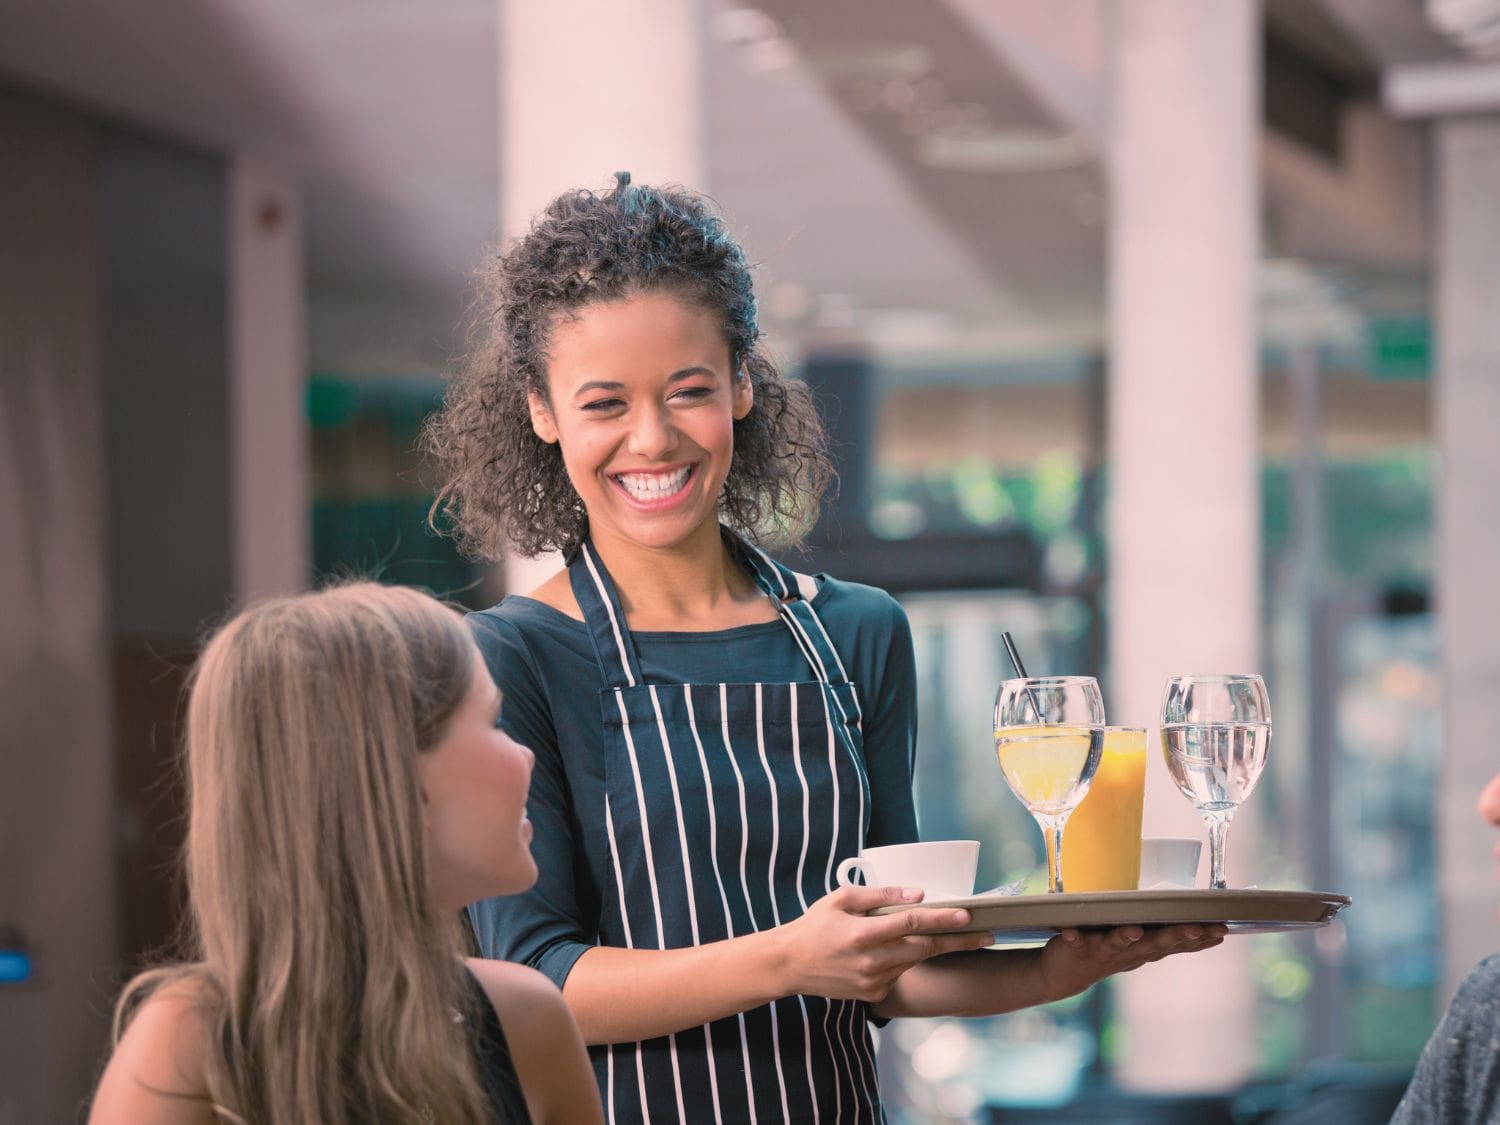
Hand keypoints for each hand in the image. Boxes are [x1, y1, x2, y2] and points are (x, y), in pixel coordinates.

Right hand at [773, 885, 993, 1002]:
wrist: (790, 964)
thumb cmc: (815, 925)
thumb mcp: (841, 899)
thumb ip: (879, 896)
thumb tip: (916, 894)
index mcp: (862, 934)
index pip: (912, 923)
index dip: (942, 918)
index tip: (967, 915)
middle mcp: (870, 961)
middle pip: (925, 949)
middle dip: (958, 941)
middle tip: (986, 934)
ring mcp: (873, 982)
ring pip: (914, 962)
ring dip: (934, 948)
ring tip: (957, 936)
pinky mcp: (873, 994)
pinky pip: (900, 973)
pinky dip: (907, 960)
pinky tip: (903, 950)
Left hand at [1038, 922, 1226, 1002]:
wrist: (1065, 975)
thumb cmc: (1109, 952)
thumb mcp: (1141, 945)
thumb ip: (1166, 936)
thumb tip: (1201, 925)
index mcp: (1146, 949)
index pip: (1177, 943)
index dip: (1200, 939)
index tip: (1222, 929)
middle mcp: (1129, 953)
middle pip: (1155, 944)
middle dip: (1176, 936)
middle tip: (1196, 928)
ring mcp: (1103, 952)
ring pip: (1118, 943)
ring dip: (1127, 937)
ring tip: (1134, 930)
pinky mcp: (1077, 949)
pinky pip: (1075, 942)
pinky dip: (1074, 937)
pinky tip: (1070, 932)